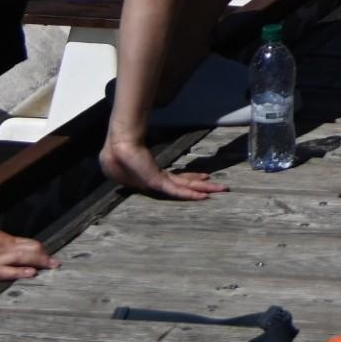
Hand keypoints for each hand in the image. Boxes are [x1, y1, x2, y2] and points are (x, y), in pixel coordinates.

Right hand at [0, 220, 54, 285]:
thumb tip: (1, 247)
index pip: (25, 243)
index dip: (38, 249)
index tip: (47, 254)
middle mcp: (0, 248)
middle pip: (28, 250)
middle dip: (43, 256)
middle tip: (57, 262)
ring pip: (22, 259)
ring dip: (38, 263)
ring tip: (52, 266)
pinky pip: (6, 271)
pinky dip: (20, 272)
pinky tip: (31, 273)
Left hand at [101, 131, 223, 200]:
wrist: (120, 145)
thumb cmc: (120, 151)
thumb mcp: (131, 155)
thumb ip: (138, 155)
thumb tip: (139, 148)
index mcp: (153, 176)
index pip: (177, 180)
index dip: (191, 179)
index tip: (204, 177)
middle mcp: (159, 181)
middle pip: (185, 185)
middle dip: (203, 187)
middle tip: (220, 188)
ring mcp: (159, 183)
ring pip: (185, 189)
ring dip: (203, 190)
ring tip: (220, 190)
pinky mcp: (157, 182)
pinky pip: (176, 190)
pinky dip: (190, 194)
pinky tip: (203, 195)